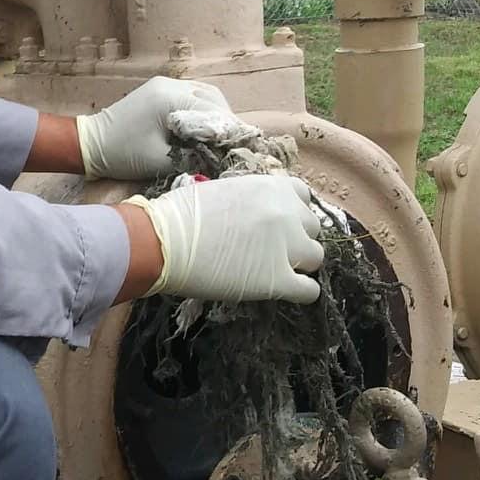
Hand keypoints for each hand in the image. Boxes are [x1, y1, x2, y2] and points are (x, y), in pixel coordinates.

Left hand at [76, 79, 255, 180]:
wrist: (91, 144)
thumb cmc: (122, 154)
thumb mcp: (161, 160)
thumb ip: (192, 158)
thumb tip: (218, 158)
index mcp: (170, 98)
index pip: (212, 110)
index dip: (230, 128)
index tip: (244, 144)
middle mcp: (170, 85)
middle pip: (212, 97)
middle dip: (226, 119)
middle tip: (236, 142)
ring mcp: (163, 84)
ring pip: (203, 93)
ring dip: (215, 113)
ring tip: (223, 136)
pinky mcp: (158, 90)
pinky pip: (190, 95)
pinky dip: (201, 109)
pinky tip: (205, 127)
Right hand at [123, 174, 324, 303]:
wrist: (164, 241)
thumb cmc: (181, 213)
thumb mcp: (224, 190)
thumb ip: (250, 199)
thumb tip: (253, 214)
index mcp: (274, 187)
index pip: (303, 197)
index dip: (291, 212)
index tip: (276, 223)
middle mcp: (288, 214)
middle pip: (312, 228)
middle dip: (295, 238)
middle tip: (272, 249)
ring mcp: (288, 248)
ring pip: (315, 258)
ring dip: (299, 263)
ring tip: (276, 270)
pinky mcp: (279, 281)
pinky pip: (309, 291)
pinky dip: (301, 292)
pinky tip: (286, 291)